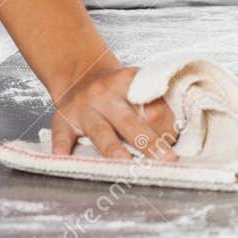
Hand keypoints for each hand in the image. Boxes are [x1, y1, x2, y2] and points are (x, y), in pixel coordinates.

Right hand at [51, 63, 178, 160]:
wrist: (80, 74)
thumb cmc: (116, 90)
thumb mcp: (135, 85)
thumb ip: (154, 106)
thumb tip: (175, 137)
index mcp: (129, 84)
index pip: (152, 106)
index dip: (166, 126)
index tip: (176, 141)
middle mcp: (105, 95)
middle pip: (129, 121)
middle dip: (149, 142)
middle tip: (166, 160)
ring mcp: (83, 108)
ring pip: (100, 131)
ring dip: (114, 148)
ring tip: (125, 163)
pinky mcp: (63, 119)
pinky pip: (61, 134)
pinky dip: (61, 146)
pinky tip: (63, 157)